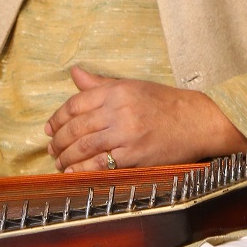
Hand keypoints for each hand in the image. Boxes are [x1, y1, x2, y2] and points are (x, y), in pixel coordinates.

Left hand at [45, 65, 246, 172]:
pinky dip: (82, 170)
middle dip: (58, 140)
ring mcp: (126, 134)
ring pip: (84, 147)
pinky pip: (101, 165)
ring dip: (67, 157)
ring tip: (60, 163)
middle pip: (76, 127)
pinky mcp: (134, 156)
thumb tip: (74, 73)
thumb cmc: (165, 103)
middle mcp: (118, 110)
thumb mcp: (132, 86)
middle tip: (51, 148)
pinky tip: (74, 173)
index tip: (49, 128)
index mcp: (117, 91)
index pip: (75, 104)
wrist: (197, 121)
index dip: (57, 118)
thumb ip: (100, 83)